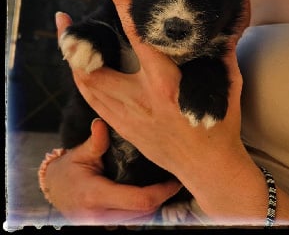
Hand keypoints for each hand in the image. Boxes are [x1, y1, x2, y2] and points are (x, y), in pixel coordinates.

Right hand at [43, 114, 181, 224]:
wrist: (53, 190)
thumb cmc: (67, 170)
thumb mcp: (80, 154)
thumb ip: (95, 141)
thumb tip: (101, 123)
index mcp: (96, 195)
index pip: (139, 200)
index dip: (161, 192)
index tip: (174, 179)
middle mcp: (101, 215)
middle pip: (144, 213)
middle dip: (163, 199)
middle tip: (175, 178)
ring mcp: (104, 223)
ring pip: (140, 220)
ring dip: (155, 205)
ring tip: (167, 184)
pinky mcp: (107, 223)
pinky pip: (132, 220)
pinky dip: (144, 209)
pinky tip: (152, 193)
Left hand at [55, 0, 247, 218]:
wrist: (207, 166)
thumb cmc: (218, 127)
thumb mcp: (226, 85)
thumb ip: (221, 54)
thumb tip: (224, 29)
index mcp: (165, 82)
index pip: (138, 34)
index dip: (123, 3)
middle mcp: (140, 97)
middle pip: (94, 65)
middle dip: (74, 40)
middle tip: (64, 19)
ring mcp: (127, 116)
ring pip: (86, 85)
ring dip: (73, 61)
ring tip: (66, 41)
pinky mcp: (123, 129)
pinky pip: (93, 104)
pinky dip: (83, 84)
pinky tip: (79, 72)